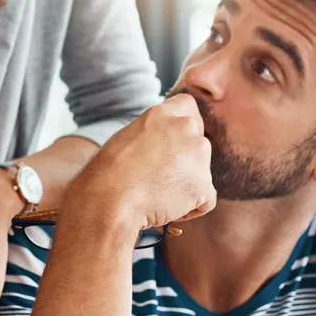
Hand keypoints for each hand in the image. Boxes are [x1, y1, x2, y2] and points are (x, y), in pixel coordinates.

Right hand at [68, 95, 216, 235]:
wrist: (110, 200)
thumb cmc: (109, 174)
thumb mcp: (127, 137)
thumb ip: (153, 133)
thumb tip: (162, 143)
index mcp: (162, 114)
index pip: (188, 106)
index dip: (185, 126)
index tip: (174, 142)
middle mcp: (184, 128)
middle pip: (198, 142)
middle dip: (186, 159)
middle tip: (159, 176)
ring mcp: (198, 156)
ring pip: (203, 171)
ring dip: (187, 183)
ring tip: (159, 193)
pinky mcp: (204, 185)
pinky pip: (206, 199)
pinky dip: (191, 208)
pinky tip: (168, 209)